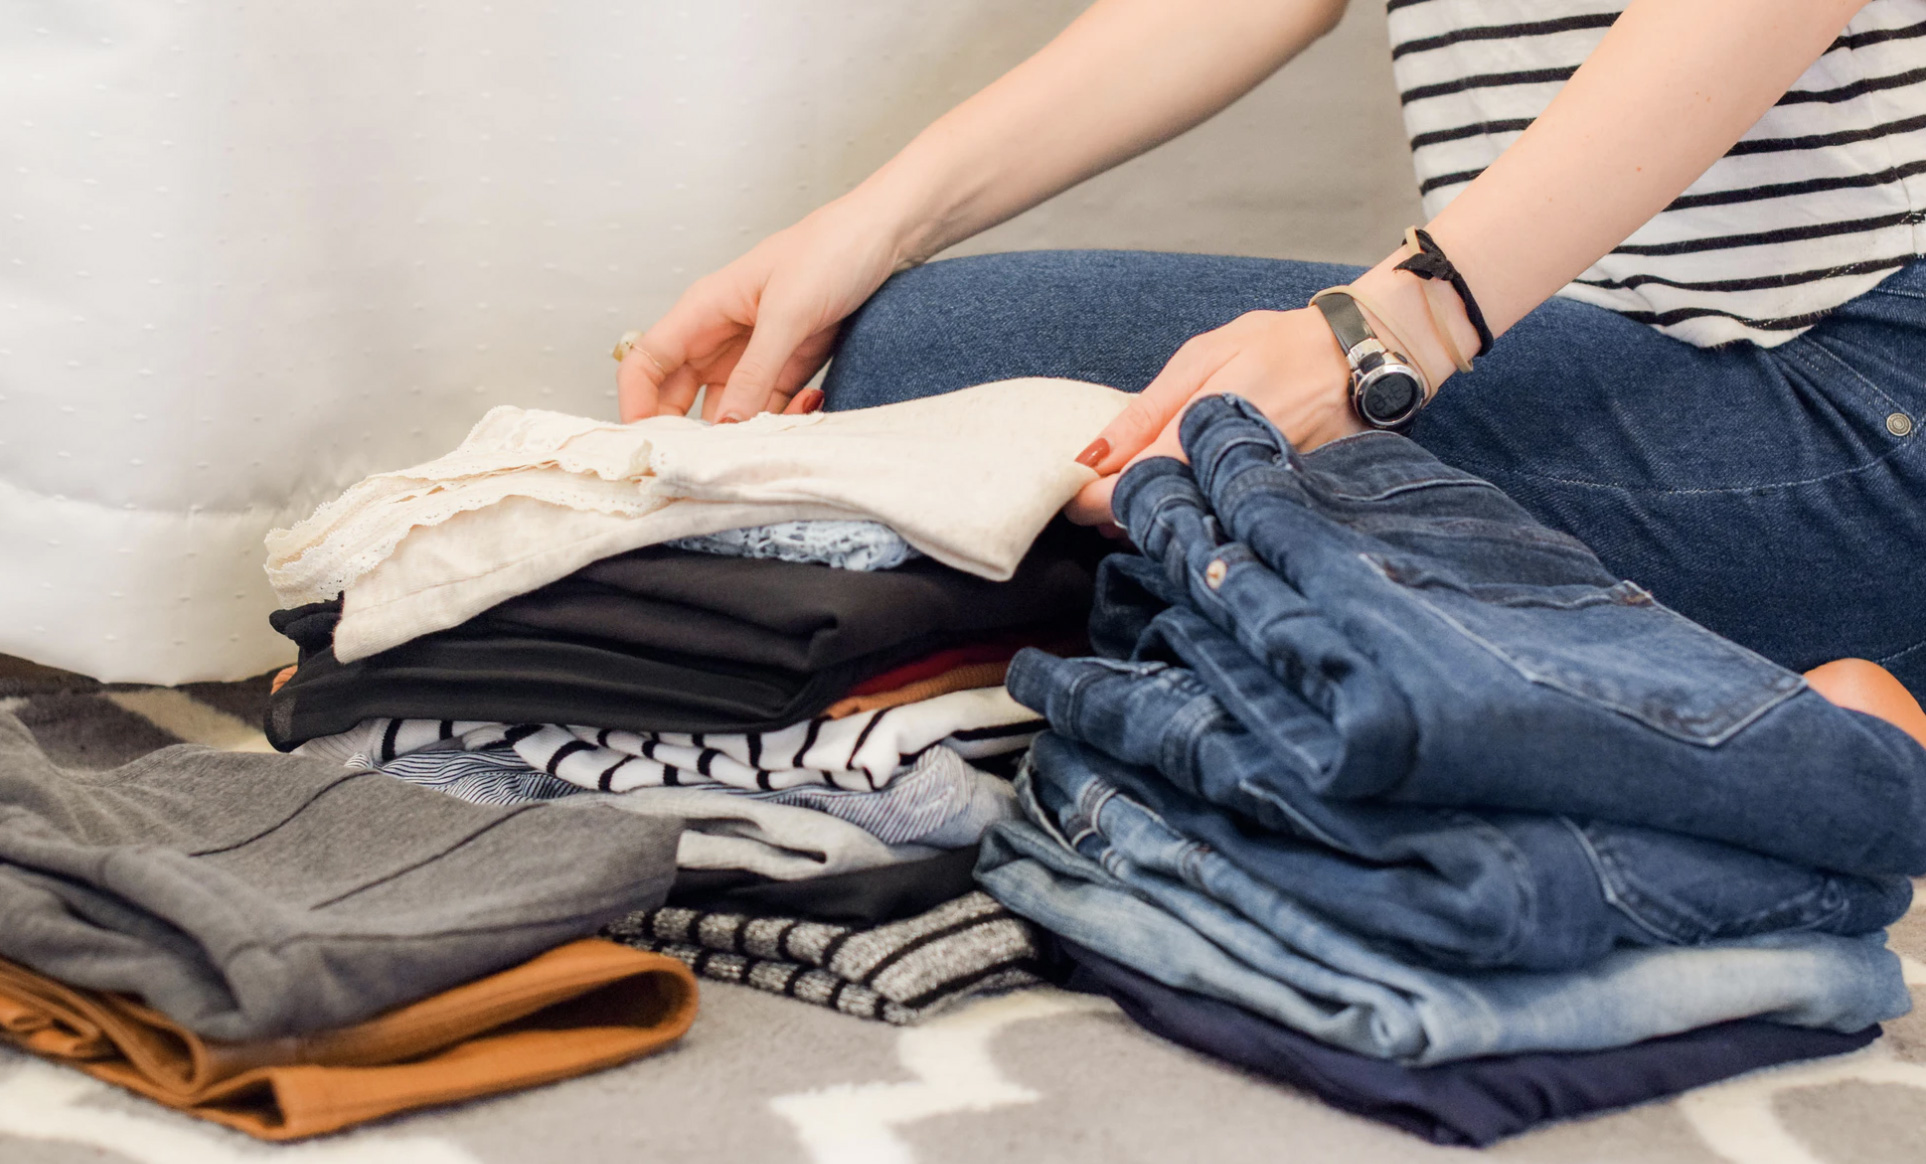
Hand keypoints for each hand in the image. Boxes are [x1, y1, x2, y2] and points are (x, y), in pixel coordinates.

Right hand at [617, 194, 912, 422]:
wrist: (885, 237)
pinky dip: (783, 419)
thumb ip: (756, 370)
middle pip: (679, 397)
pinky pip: (768, 409)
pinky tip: (809, 405)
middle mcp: (719, 336)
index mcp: (703, 310)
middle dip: (692, 432)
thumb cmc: (831, 249)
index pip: (644, 362)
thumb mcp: (789, 312)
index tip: (649, 445)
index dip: (636, 405)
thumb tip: (726, 424)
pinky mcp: (786, 368)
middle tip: (715, 463)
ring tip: (778, 432)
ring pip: (727, 412)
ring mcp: (752, 355)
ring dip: (748, 430)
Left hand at [1063, 306, 1364, 525]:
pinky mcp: (1273, 506)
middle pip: (1152, 522)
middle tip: (1103, 491)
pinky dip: (1195, 515)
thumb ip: (1145, 411)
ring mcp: (1251, 497)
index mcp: (1198, 434)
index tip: (1071, 494)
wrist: (1363, 357)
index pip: (1125, 492)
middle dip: (1117, 514)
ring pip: (1185, 529)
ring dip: (1155, 516)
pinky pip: (1220, 523)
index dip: (1088, 501)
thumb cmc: (1279, 346)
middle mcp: (1225, 475)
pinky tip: (1188, 494)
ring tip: (1145, 487)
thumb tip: (1092, 456)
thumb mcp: (1202, 358)